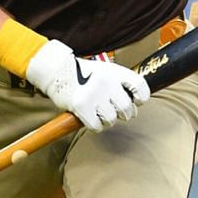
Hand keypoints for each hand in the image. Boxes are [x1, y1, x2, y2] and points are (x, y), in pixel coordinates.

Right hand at [24, 39, 149, 131]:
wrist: (57, 71)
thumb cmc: (84, 74)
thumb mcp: (106, 70)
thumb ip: (121, 84)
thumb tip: (135, 104)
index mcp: (115, 72)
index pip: (140, 87)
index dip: (141, 99)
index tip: (135, 102)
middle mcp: (106, 82)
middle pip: (126, 108)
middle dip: (123, 114)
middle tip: (116, 111)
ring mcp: (93, 94)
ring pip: (111, 119)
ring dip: (107, 120)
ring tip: (100, 113)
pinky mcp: (81, 106)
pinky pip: (97, 126)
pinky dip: (95, 126)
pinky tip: (90, 118)